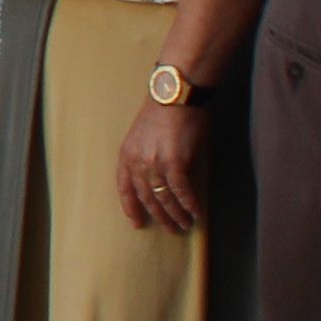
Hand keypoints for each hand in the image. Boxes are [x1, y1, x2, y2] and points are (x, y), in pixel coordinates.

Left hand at [115, 93, 209, 235]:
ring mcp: (155, 164)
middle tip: (170, 229)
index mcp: (127, 154)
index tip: (137, 223)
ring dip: (176, 215)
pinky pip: (182, 192)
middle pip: (146, 197)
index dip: (131, 207)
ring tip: (185, 224)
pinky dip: (189, 205)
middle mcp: (137, 162)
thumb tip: (160, 178)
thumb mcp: (144, 134)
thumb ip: (147, 156)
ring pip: (164, 198)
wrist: (176, 92)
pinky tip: (196, 213)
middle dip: (159, 216)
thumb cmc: (165, 108)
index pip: (124, 188)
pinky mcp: (175, 163)